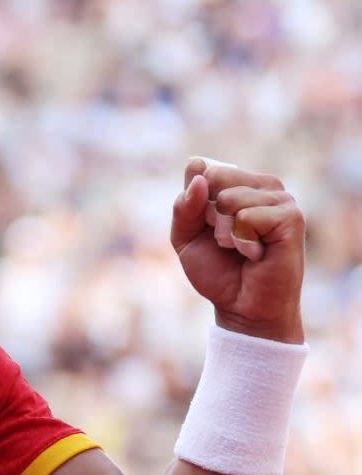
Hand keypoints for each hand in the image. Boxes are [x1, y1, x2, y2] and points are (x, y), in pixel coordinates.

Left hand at [171, 156, 306, 344]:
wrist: (241, 307)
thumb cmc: (217, 271)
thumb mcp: (185, 238)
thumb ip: (184, 205)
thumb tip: (198, 167)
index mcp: (241, 183)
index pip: (203, 171)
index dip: (194, 205)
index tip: (208, 229)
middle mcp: (264, 185)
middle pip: (215, 178)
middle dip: (209, 217)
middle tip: (226, 241)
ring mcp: (281, 199)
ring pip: (230, 199)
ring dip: (226, 233)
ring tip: (243, 248)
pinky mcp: (291, 217)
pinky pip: (247, 217)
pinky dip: (242, 241)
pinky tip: (257, 253)